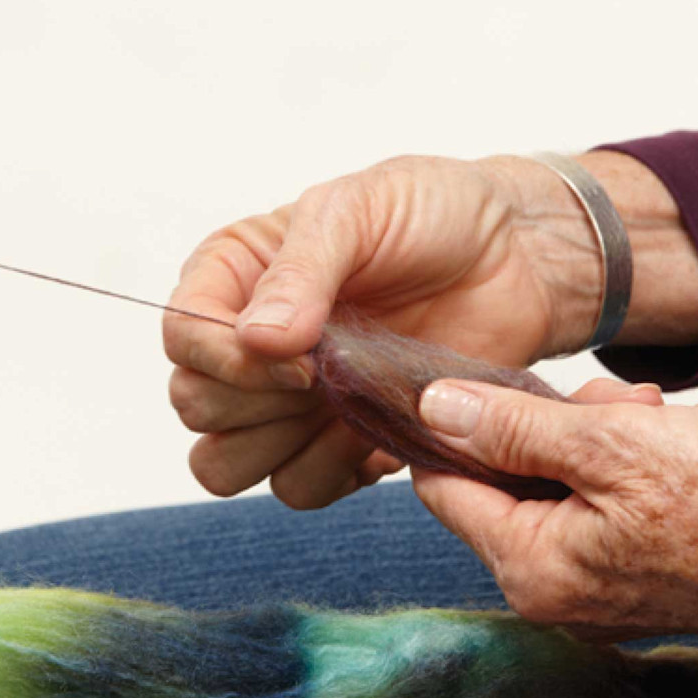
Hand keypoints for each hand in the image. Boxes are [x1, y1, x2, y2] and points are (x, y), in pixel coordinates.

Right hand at [165, 152, 697, 508]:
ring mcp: (293, 399)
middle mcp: (251, 342)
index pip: (182, 336)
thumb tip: (255, 338)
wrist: (515, 256)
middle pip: (195, 408)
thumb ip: (303, 269)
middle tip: (323, 375)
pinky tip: (375, 429)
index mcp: (236, 275)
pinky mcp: (342, 439)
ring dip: (282, 447)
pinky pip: (300, 487)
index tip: (301, 350)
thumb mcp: (359, 209)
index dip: (226, 357)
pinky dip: (332, 473)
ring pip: (229, 466)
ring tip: (349, 404)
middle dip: (252, 402)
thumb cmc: (435, 212)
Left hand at [411, 376, 697, 661]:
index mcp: (531, 568)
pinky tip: (681, 439)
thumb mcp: (611, 443)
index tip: (491, 381)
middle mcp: (555, 594)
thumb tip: (433, 411)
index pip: (445, 488)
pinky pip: (607, 505)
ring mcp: (599, 592)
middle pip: (509, 483)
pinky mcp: (640, 578)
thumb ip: (512, 428)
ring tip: (663, 416)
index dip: (457, 427)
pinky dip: (633, 466)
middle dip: (553, 425)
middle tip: (621, 401)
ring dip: (602, 437)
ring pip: (563, 486)